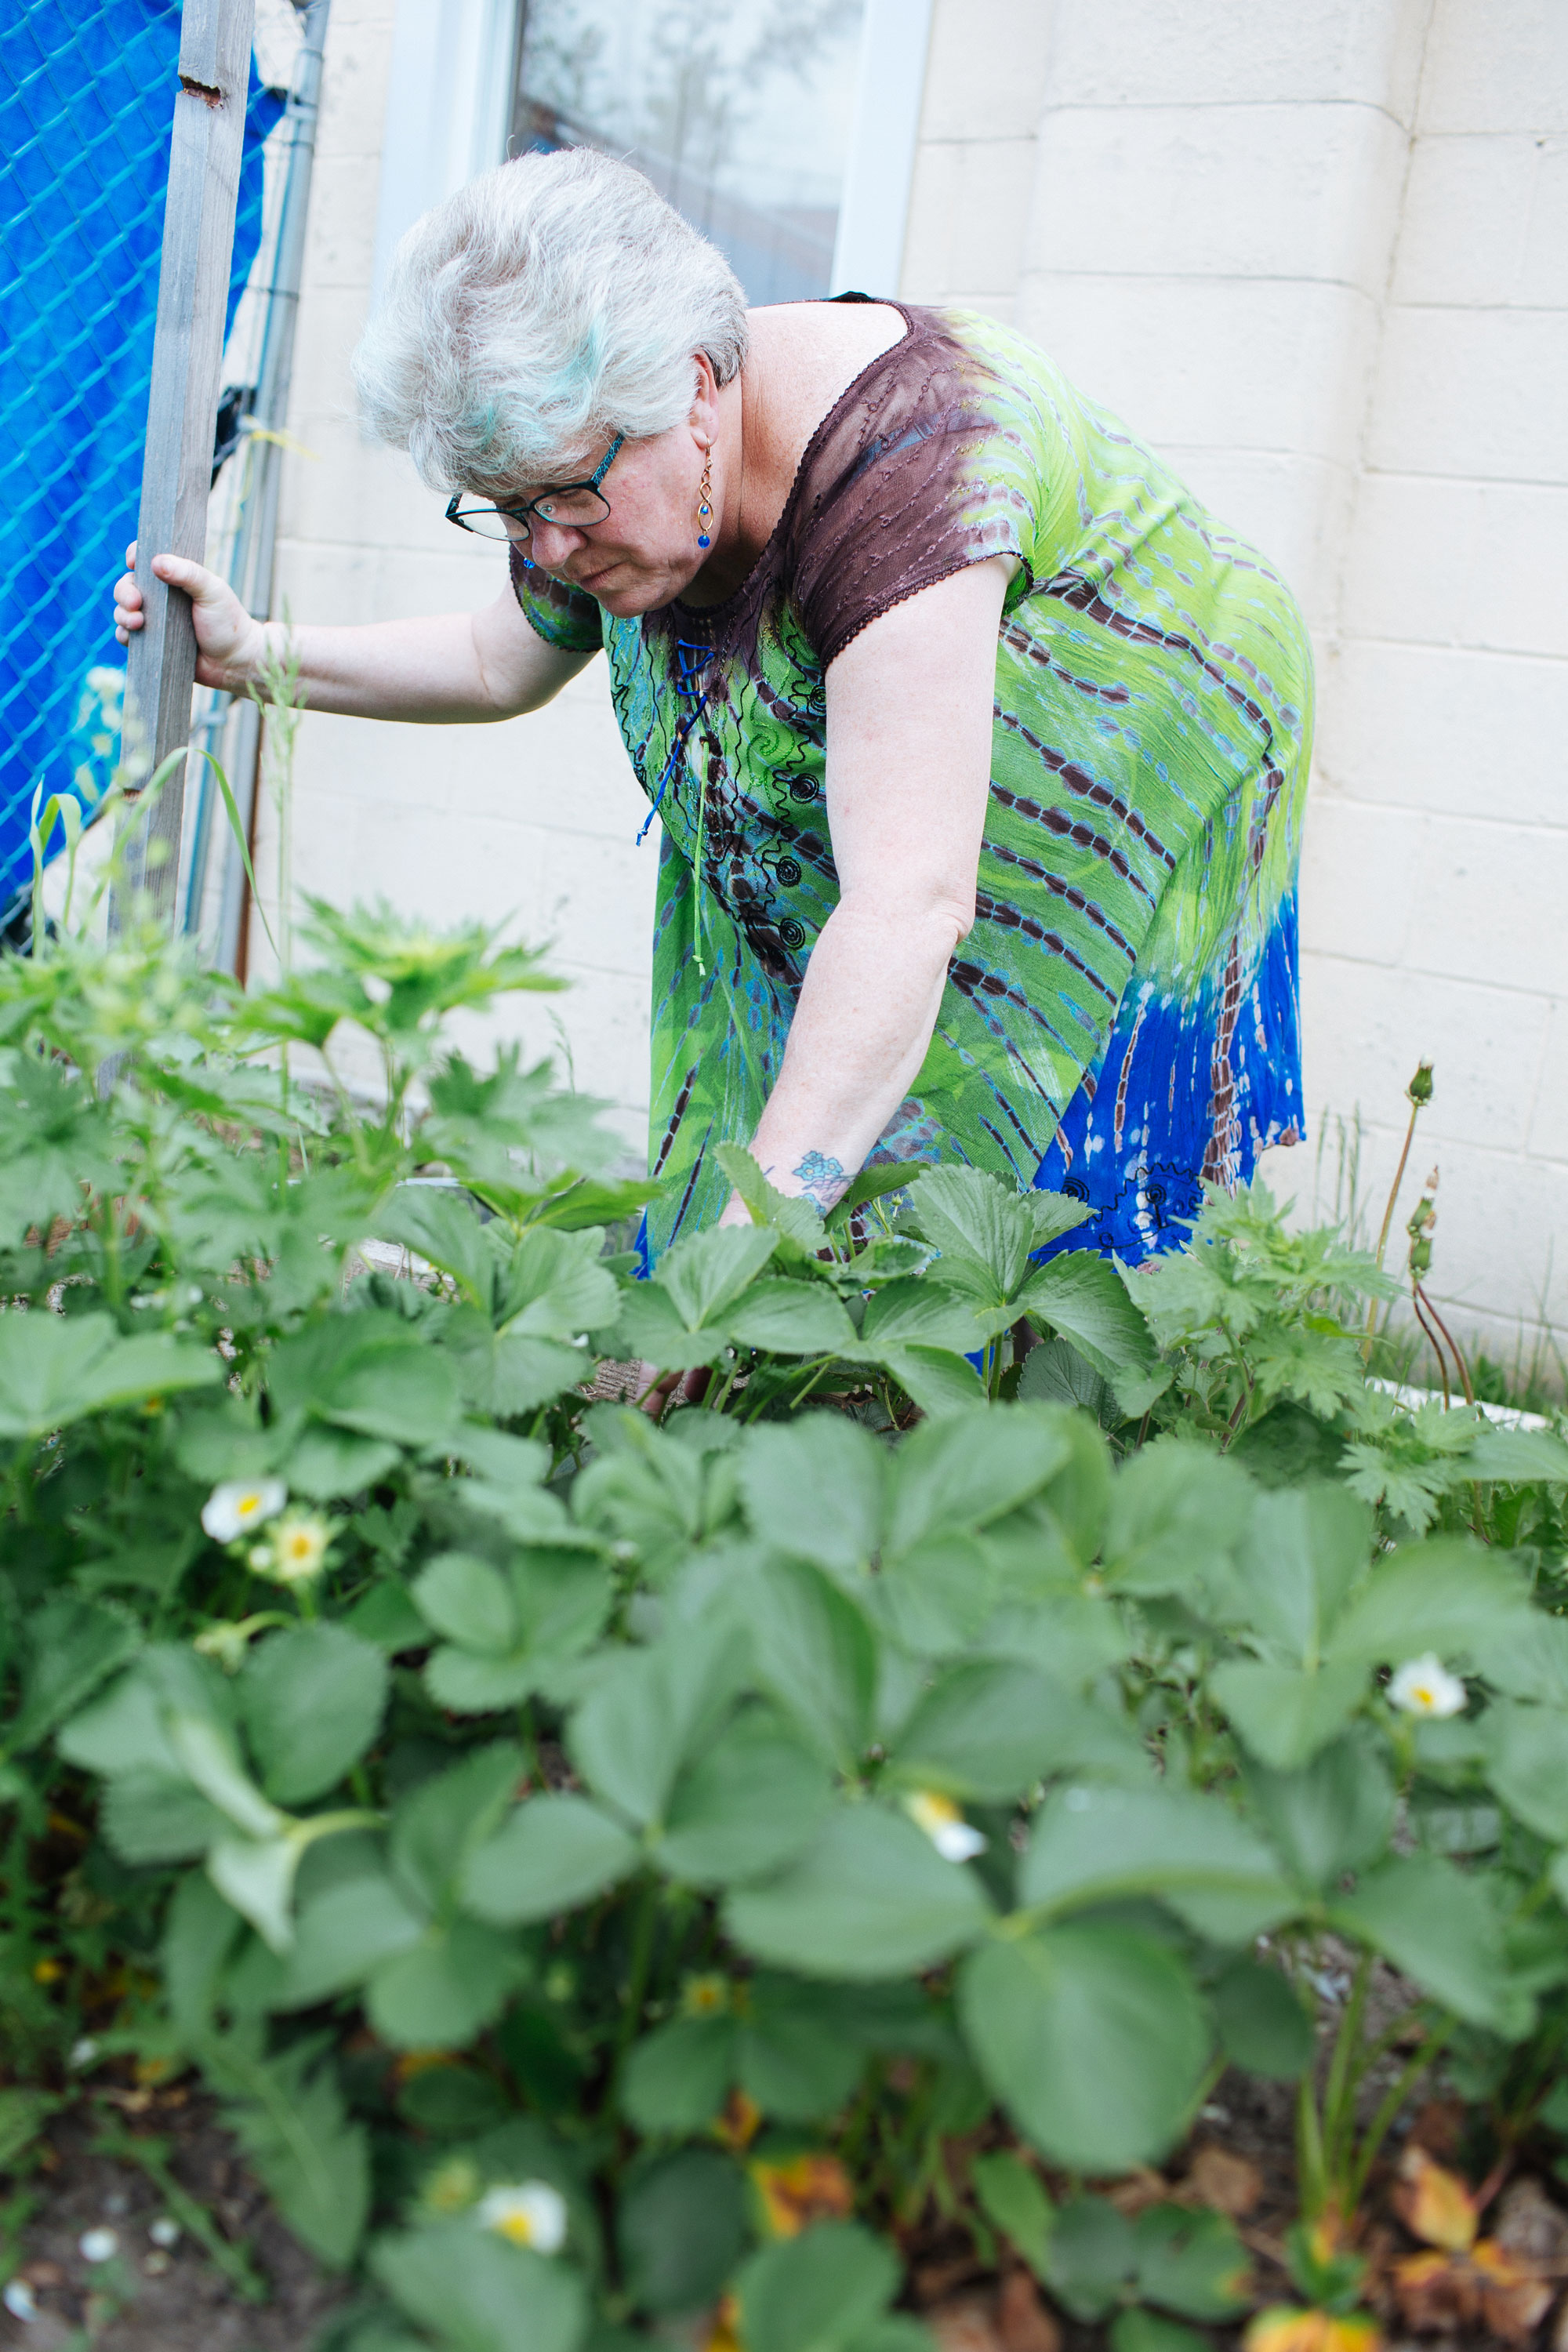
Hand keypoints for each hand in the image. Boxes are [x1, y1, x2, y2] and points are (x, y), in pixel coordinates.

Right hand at [113, 542, 267, 690]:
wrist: (235, 663)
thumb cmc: (228, 623)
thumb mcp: (212, 591)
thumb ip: (187, 573)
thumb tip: (156, 562)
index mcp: (174, 578)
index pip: (146, 559)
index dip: (134, 556)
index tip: (133, 561)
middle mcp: (160, 597)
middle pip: (127, 585)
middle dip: (124, 591)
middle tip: (135, 602)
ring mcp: (154, 620)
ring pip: (122, 611)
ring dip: (122, 614)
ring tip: (138, 622)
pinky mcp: (151, 644)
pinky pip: (127, 637)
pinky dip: (124, 635)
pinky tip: (132, 636)